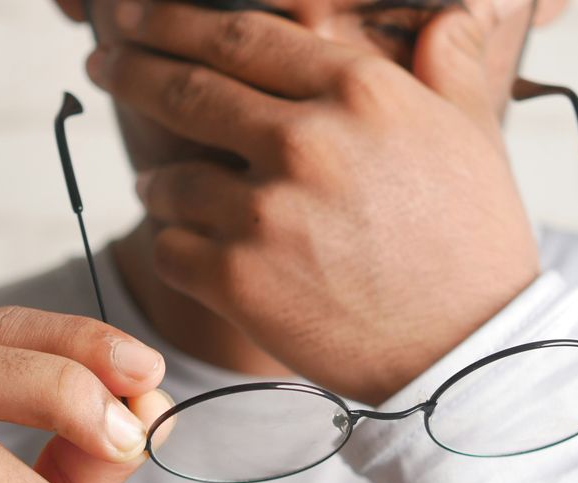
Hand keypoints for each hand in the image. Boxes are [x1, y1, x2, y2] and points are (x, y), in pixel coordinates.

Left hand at [86, 0, 539, 403]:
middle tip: (104, 63)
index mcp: (357, 92)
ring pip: (166, 179)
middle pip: (184, 90)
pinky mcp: (238, 280)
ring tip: (162, 188)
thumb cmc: (473, 242)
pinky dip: (172, 246)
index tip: (135, 15)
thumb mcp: (473, 135)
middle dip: (130, 70)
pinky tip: (190, 249)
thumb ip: (449, 63)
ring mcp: (265, 213)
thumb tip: (455, 11)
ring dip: (156, 181)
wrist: (467, 353)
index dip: (173, 19)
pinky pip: (168, 248)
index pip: (239, 34)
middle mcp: (304, 142)